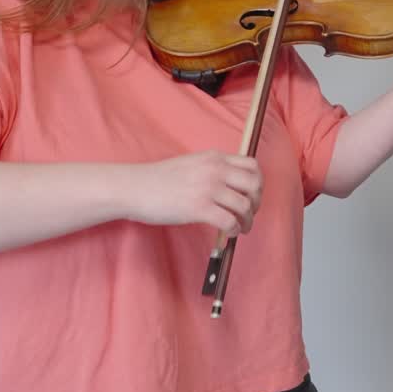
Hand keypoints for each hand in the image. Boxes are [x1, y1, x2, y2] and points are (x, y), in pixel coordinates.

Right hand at [130, 151, 261, 235]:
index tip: (252, 196)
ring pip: (245, 205)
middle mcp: (215, 169)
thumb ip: (212, 169)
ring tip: (241, 228)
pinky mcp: (199, 207)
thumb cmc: (159, 179)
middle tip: (250, 214)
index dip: (258, 184)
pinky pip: (230, 221)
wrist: (135, 187)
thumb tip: (231, 187)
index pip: (252, 166)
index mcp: (215, 158)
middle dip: (257, 202)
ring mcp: (208, 188)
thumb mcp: (191, 164)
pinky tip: (228, 233)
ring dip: (247, 220)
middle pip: (254, 185)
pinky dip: (234, 229)